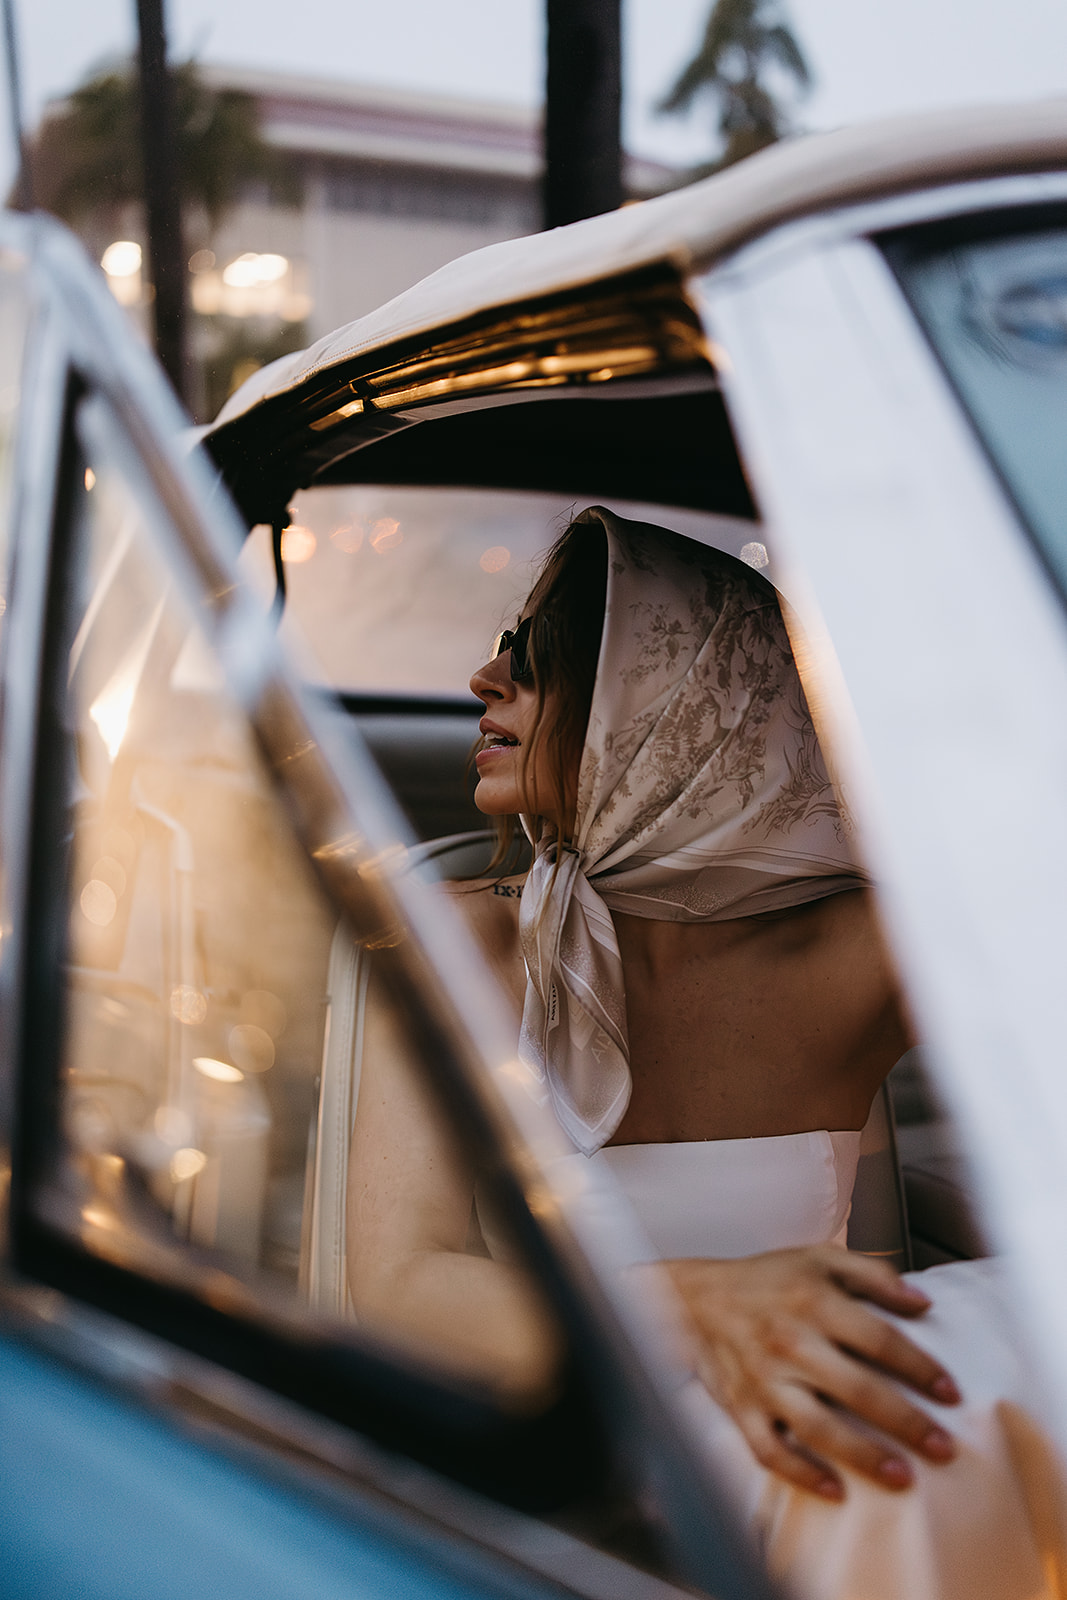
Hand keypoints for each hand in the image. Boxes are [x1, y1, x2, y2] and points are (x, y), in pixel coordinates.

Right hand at [664, 1247, 960, 1500]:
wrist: (693, 1298)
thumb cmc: (767, 1280)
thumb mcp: (819, 1258)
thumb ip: (874, 1275)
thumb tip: (923, 1303)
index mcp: (814, 1301)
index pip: (879, 1340)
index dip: (920, 1368)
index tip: (951, 1393)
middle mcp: (790, 1342)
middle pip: (857, 1389)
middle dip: (906, 1422)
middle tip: (945, 1448)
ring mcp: (764, 1380)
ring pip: (818, 1427)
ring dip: (863, 1455)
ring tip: (903, 1477)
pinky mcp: (742, 1408)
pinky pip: (772, 1450)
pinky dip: (803, 1474)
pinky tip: (836, 1491)